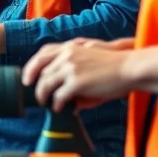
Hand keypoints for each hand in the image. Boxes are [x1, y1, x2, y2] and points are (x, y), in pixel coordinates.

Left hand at [21, 38, 136, 111]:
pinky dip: (56, 104)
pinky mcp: (76, 82)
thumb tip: (67, 88)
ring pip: (46, 84)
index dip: (32, 66)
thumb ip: (74, 71)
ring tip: (46, 104)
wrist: (129, 68)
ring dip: (43, 96)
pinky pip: (58, 96)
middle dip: (34, 83)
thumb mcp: (90, 60)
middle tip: (34, 95)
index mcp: (69, 47)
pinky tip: (59, 109)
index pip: (42, 53)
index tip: (28, 77)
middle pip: (40, 69)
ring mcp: (70, 68)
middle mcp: (66, 55)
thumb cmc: (113, 66)